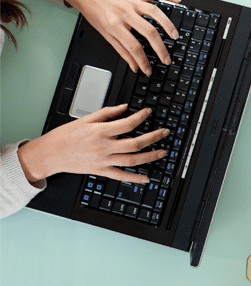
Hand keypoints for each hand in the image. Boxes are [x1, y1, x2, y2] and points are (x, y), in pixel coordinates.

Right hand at [17, 104, 167, 183]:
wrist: (50, 154)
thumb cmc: (65, 136)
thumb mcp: (84, 119)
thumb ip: (106, 113)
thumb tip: (124, 107)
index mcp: (100, 131)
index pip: (127, 124)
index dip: (141, 117)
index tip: (148, 112)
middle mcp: (104, 147)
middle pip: (135, 143)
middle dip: (153, 138)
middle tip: (165, 132)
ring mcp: (103, 160)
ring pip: (132, 160)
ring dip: (150, 156)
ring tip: (162, 152)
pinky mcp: (101, 171)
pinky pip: (121, 176)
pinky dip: (135, 178)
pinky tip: (147, 178)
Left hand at [60, 0, 180, 74]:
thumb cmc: (93, 11)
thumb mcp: (104, 33)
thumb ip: (121, 50)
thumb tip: (134, 66)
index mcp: (114, 24)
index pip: (133, 47)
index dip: (142, 61)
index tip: (148, 69)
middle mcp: (125, 12)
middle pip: (148, 31)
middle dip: (160, 48)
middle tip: (166, 58)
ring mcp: (132, 2)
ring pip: (154, 12)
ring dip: (167, 24)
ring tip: (175, 36)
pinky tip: (178, 0)